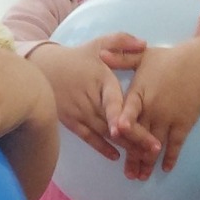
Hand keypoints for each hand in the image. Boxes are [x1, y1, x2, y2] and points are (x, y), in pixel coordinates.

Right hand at [31, 35, 153, 162]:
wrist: (43, 68)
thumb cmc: (78, 57)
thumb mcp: (99, 43)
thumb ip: (122, 41)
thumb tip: (144, 44)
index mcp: (101, 80)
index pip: (111, 101)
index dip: (118, 115)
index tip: (126, 128)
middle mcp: (90, 99)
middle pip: (114, 122)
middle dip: (136, 136)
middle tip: (156, 149)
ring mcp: (79, 112)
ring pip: (105, 133)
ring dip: (124, 146)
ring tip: (144, 157)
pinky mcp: (71, 122)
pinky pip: (89, 138)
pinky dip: (102, 148)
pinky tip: (117, 156)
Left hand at [112, 33, 199, 177]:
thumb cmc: (169, 58)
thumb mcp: (143, 55)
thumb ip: (121, 57)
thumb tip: (100, 54)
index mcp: (140, 92)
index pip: (128, 110)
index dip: (122, 121)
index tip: (115, 134)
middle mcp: (154, 108)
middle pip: (139, 135)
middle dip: (133, 156)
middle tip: (127, 174)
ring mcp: (169, 117)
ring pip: (156, 144)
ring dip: (148, 162)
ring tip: (140, 177)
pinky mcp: (184, 123)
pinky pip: (176, 144)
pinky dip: (171, 157)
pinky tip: (165, 169)